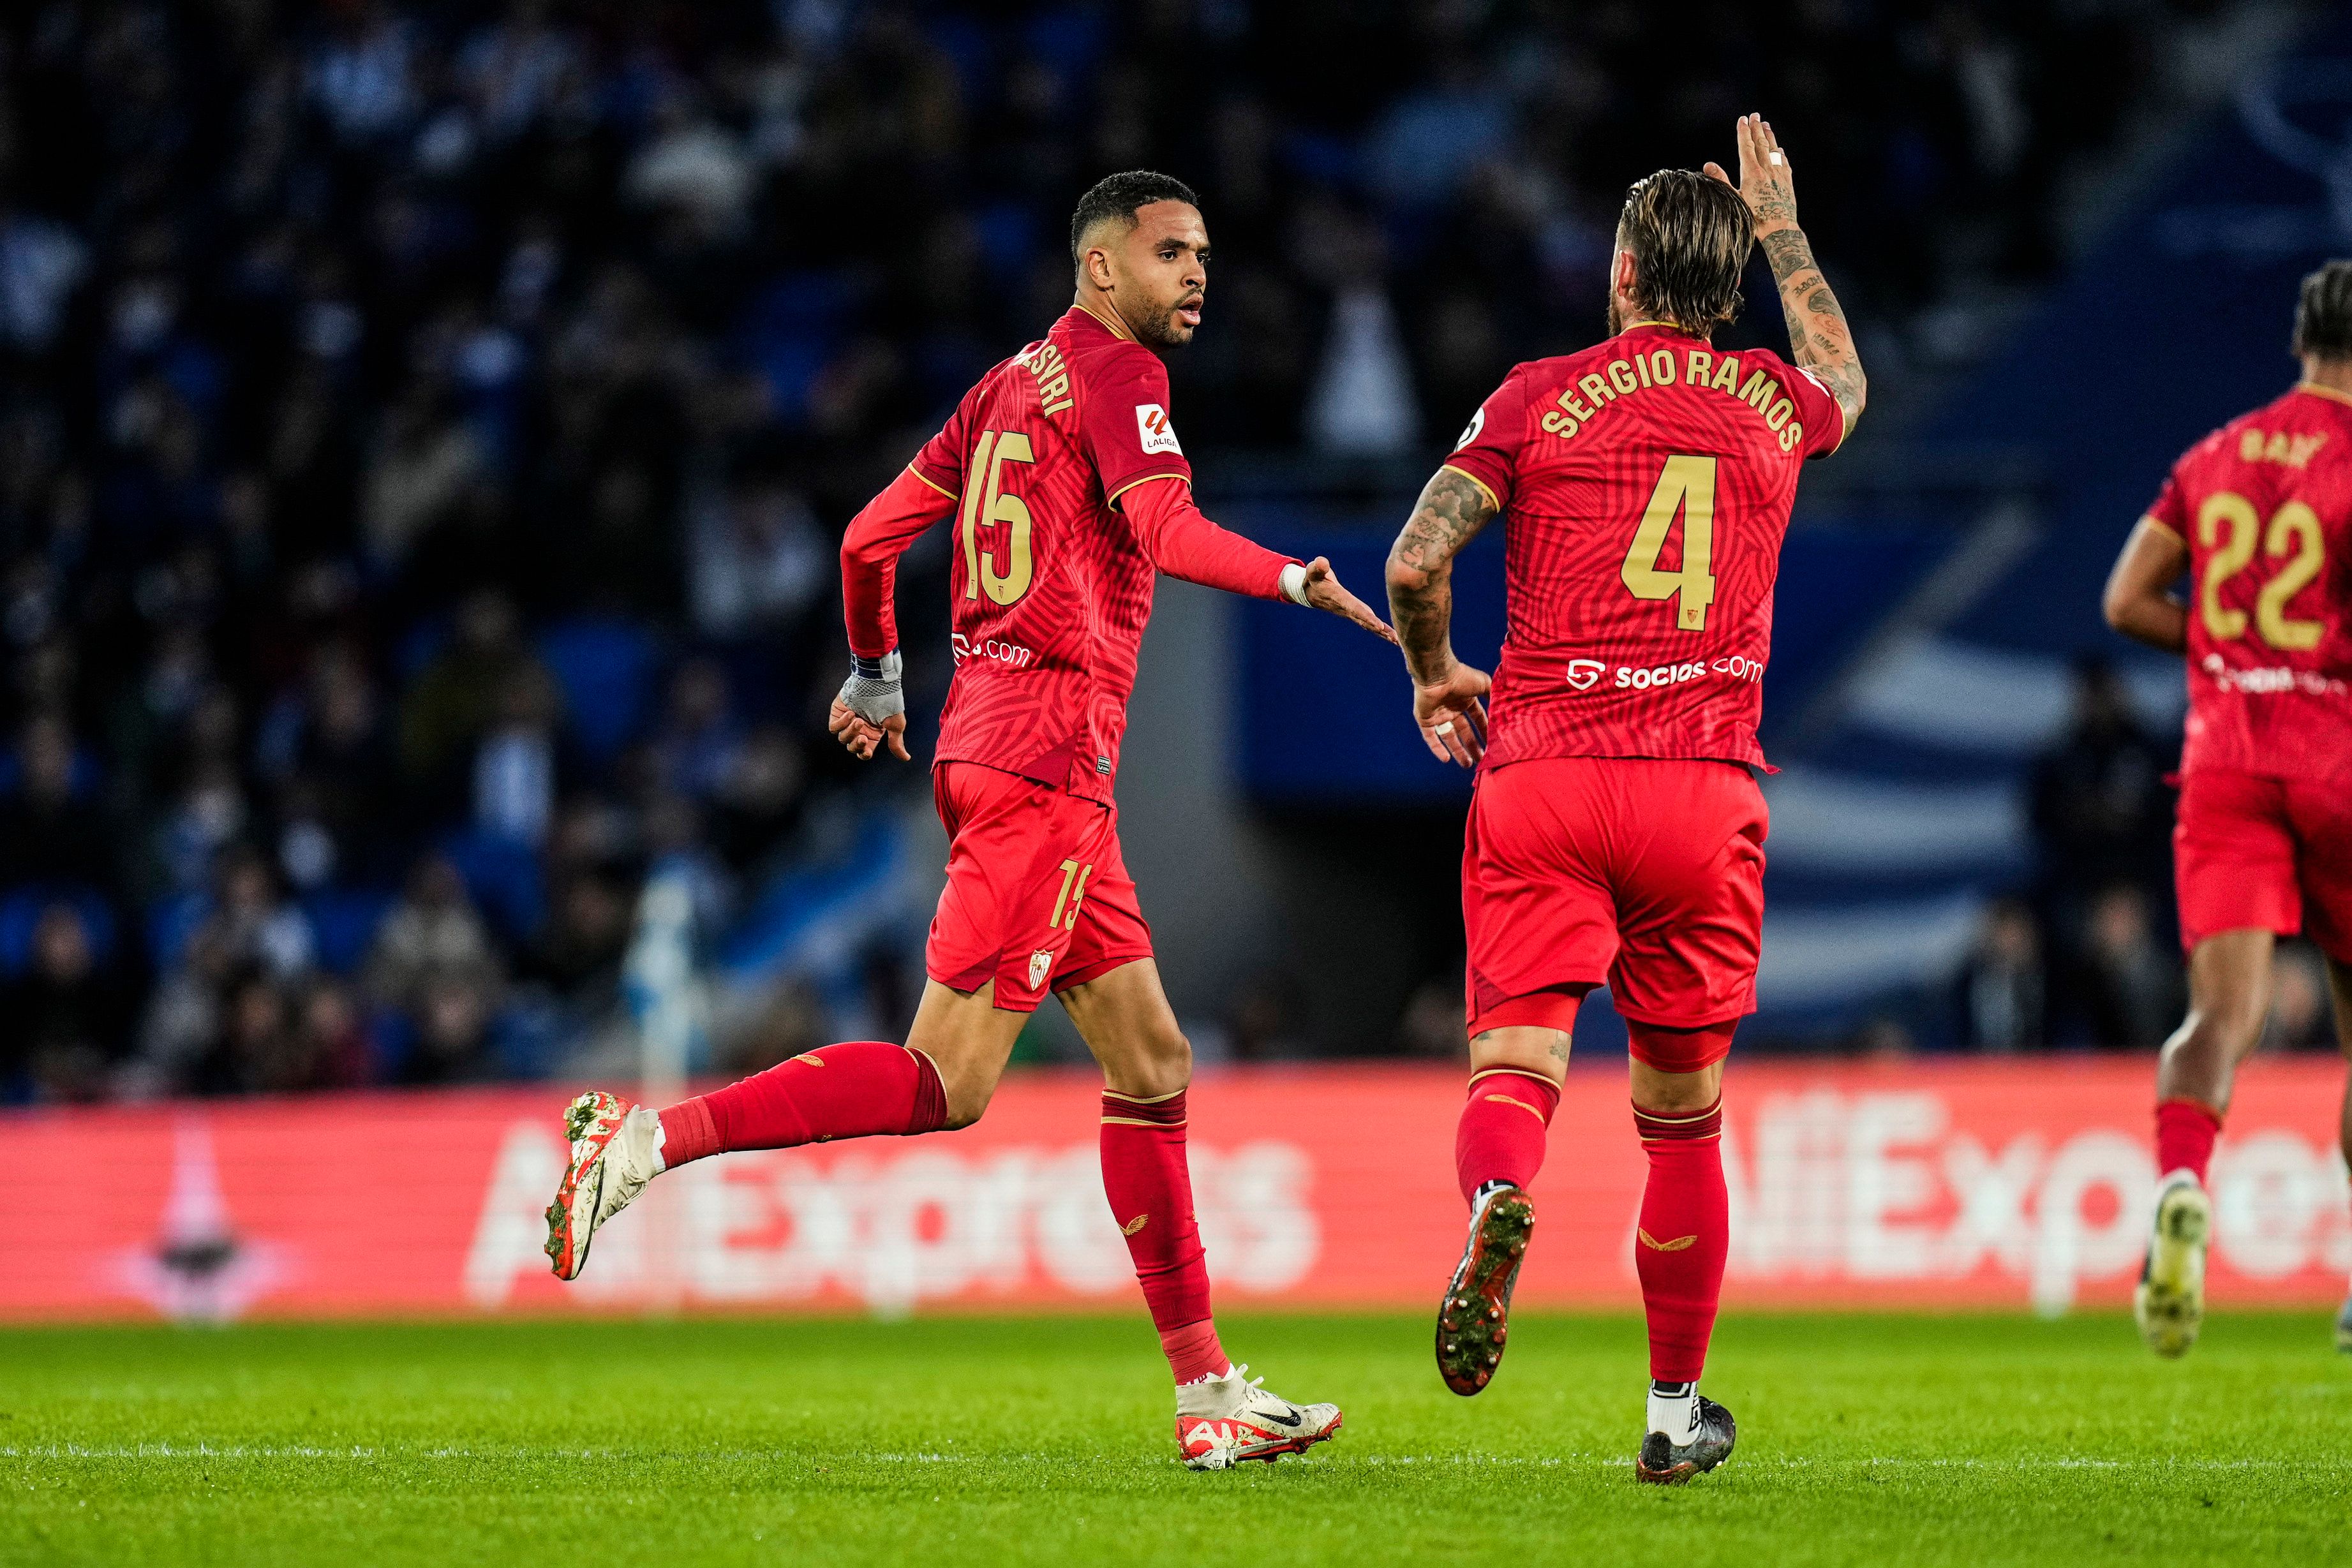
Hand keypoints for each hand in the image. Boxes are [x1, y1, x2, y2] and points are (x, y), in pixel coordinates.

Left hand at [829, 695, 909, 760]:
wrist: (876, 683)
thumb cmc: (888, 702)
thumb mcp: (896, 725)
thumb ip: (896, 743)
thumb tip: (906, 758)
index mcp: (872, 733)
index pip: (864, 751)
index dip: (864, 754)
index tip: (868, 751)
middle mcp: (860, 728)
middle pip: (852, 747)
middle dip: (857, 745)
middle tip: (863, 738)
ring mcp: (848, 721)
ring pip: (843, 738)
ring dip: (851, 731)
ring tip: (858, 720)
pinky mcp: (837, 713)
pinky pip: (834, 727)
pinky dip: (841, 724)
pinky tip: (850, 714)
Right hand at [1298, 557, 1398, 643]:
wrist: (1310, 592)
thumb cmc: (1314, 578)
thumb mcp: (1312, 571)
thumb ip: (1317, 567)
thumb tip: (1321, 562)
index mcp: (1338, 598)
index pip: (1354, 608)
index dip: (1366, 617)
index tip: (1379, 626)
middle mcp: (1345, 608)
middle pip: (1364, 620)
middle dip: (1379, 628)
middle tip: (1395, 637)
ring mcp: (1350, 612)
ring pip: (1368, 624)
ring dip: (1383, 633)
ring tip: (1398, 641)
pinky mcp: (1354, 613)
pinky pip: (1368, 623)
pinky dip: (1380, 630)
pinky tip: (1393, 637)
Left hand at [1413, 662, 1489, 766]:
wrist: (1438, 674)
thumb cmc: (1462, 677)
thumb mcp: (1484, 684)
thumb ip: (1494, 694)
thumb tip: (1507, 703)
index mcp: (1465, 700)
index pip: (1477, 719)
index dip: (1484, 732)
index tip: (1492, 745)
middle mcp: (1452, 708)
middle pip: (1463, 732)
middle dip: (1472, 745)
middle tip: (1481, 760)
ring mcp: (1437, 715)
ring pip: (1448, 737)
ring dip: (1458, 751)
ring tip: (1468, 764)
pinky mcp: (1424, 719)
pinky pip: (1430, 737)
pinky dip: (1437, 748)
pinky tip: (1446, 759)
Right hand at [1704, 112, 1796, 233]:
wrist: (1779, 228)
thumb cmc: (1755, 217)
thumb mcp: (1734, 199)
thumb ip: (1722, 180)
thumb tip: (1709, 165)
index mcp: (1751, 173)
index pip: (1746, 146)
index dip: (1744, 131)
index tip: (1743, 119)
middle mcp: (1766, 170)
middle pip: (1761, 143)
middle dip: (1757, 128)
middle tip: (1756, 115)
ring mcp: (1779, 174)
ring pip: (1773, 149)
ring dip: (1769, 136)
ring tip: (1766, 125)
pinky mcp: (1787, 181)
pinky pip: (1783, 161)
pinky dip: (1780, 152)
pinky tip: (1779, 149)